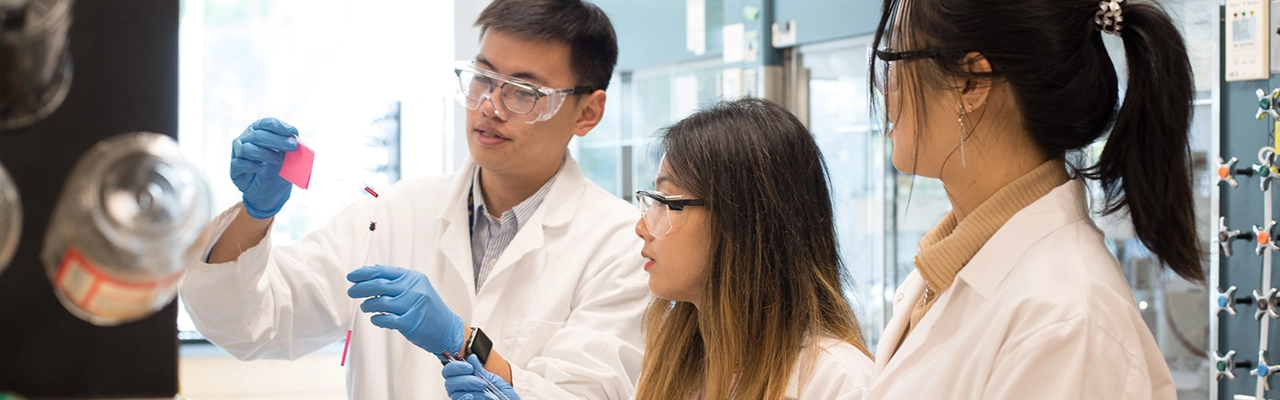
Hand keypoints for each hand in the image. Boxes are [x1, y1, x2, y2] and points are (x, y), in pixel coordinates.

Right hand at [230, 117, 298, 218]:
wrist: (270, 193)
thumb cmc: (278, 169)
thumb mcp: (288, 157)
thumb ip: (290, 148)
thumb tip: (296, 140)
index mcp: (257, 132)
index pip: (264, 123)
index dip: (278, 126)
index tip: (292, 131)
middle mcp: (245, 140)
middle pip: (257, 135)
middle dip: (277, 140)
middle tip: (293, 146)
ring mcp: (237, 154)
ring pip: (247, 149)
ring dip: (266, 153)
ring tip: (280, 160)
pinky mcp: (234, 170)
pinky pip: (239, 164)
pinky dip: (252, 165)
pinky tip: (261, 168)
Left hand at [346, 265, 464, 360]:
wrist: (447, 329)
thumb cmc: (428, 309)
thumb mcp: (416, 289)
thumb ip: (396, 283)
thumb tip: (369, 277)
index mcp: (413, 278)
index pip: (384, 271)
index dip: (365, 273)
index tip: (352, 276)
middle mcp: (413, 289)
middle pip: (379, 285)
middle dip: (361, 288)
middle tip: (351, 291)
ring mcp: (412, 305)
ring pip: (380, 302)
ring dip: (368, 305)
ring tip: (365, 307)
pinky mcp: (410, 322)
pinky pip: (385, 319)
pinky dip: (377, 319)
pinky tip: (376, 319)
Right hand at [443, 354, 519, 399]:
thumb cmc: (504, 395)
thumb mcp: (493, 379)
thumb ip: (480, 370)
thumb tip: (471, 357)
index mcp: (467, 379)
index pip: (450, 371)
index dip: (455, 366)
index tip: (469, 367)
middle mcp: (463, 389)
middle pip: (450, 382)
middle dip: (466, 380)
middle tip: (481, 382)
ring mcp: (465, 397)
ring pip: (455, 392)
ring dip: (472, 390)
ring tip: (486, 392)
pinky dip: (467, 397)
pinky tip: (475, 396)